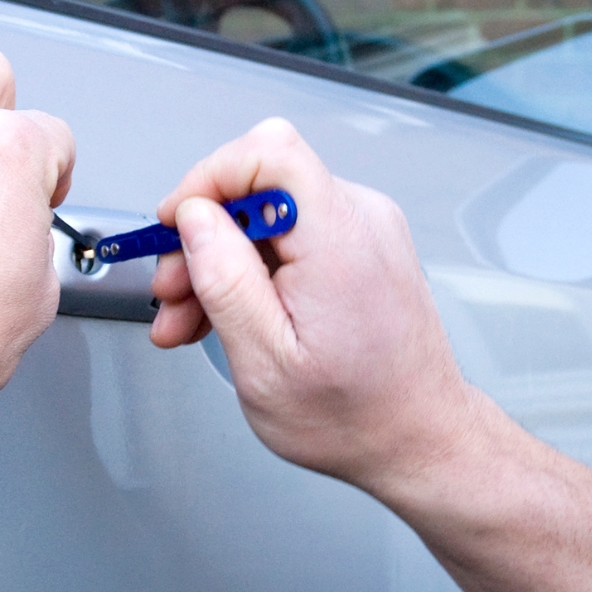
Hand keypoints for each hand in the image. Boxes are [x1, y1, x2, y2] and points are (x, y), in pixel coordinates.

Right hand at [149, 118, 484, 496]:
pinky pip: (288, 234)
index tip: (176, 223)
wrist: (417, 439)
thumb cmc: (354, 415)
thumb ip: (224, 280)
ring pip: (265, 213)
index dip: (209, 178)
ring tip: (191, 317)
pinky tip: (226, 312)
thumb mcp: (264, 362)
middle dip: (201, 234)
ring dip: (218, 259)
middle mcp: (360, 221)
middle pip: (259, 183)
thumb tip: (194, 218)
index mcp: (339, 242)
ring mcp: (363, 231)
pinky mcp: (359, 246)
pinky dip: (250, 268)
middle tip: (173, 290)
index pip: (269, 152)